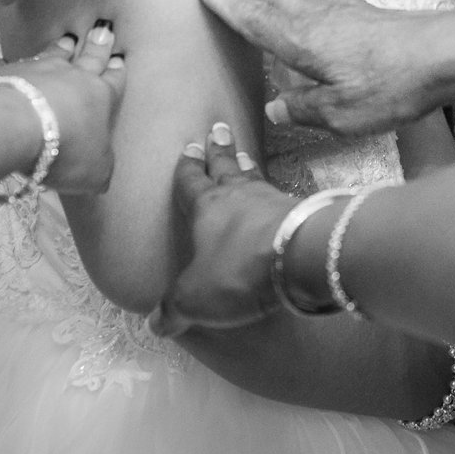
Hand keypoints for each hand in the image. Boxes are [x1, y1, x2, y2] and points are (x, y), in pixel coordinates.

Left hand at [0, 21, 126, 193]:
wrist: (13, 126)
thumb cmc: (64, 149)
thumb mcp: (95, 172)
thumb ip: (101, 169)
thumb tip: (102, 172)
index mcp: (98, 96)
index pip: (114, 81)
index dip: (118, 72)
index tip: (120, 59)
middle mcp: (70, 76)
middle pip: (88, 57)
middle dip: (98, 46)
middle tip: (102, 30)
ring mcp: (34, 70)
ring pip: (52, 54)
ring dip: (60, 48)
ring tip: (66, 39)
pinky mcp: (1, 72)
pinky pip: (4, 66)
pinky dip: (7, 66)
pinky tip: (3, 65)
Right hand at [148, 120, 296, 336]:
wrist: (300, 254)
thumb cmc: (237, 269)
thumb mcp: (195, 298)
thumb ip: (174, 308)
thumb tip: (154, 324)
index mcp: (205, 208)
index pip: (191, 182)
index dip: (187, 168)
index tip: (188, 148)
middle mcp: (238, 196)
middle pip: (226, 167)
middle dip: (219, 151)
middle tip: (218, 129)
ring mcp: (272, 200)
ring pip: (254, 177)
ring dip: (247, 166)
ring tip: (245, 154)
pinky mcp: (299, 211)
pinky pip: (281, 196)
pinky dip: (274, 192)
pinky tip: (277, 194)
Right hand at [194, 0, 454, 135]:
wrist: (446, 54)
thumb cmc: (394, 84)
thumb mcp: (343, 113)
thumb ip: (305, 108)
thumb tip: (275, 107)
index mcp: (301, 39)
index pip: (252, 17)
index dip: (223, 1)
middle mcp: (314, 17)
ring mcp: (337, 11)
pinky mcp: (357, 14)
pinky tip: (290, 1)